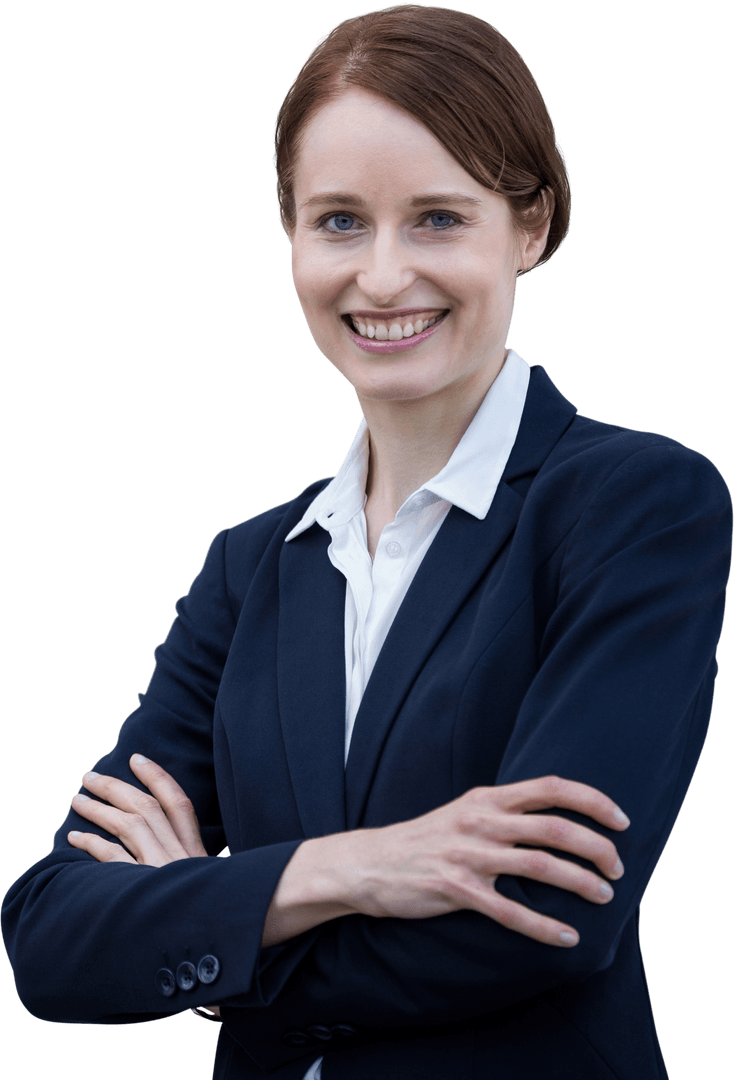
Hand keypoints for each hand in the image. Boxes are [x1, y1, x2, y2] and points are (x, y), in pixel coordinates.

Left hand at [68, 754, 221, 1017]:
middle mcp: (181, 856)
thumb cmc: (214, 920)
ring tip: (78, 800)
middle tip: (90, 777)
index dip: (158, 777)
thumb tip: (174, 857)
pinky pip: (113, 859)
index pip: (180, 804)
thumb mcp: (211, 890)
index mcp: (198, 854)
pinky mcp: (143, 890)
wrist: (219, 944)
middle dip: (117, 787)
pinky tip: (75, 837)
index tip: (137, 759)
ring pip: (129, 825)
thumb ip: (195, 874)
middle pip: (147, 808)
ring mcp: (163, 870)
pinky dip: (92, 844)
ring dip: (100, 809)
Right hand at [319, 775, 628, 947]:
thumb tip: (556, 818)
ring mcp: (469, 855)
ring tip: (604, 897)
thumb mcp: (466, 811)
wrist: (370, 863)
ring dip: (580, 883)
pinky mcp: (456, 890)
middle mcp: (482, 821)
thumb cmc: (426, 840)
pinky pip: (510, 912)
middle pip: (555, 828)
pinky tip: (566, 937)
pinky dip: (543, 927)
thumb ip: (506, 811)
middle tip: (618, 868)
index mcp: (488, 798)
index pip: (552, 787)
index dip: (593, 801)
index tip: (621, 820)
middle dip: (597, 848)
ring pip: (540, 866)